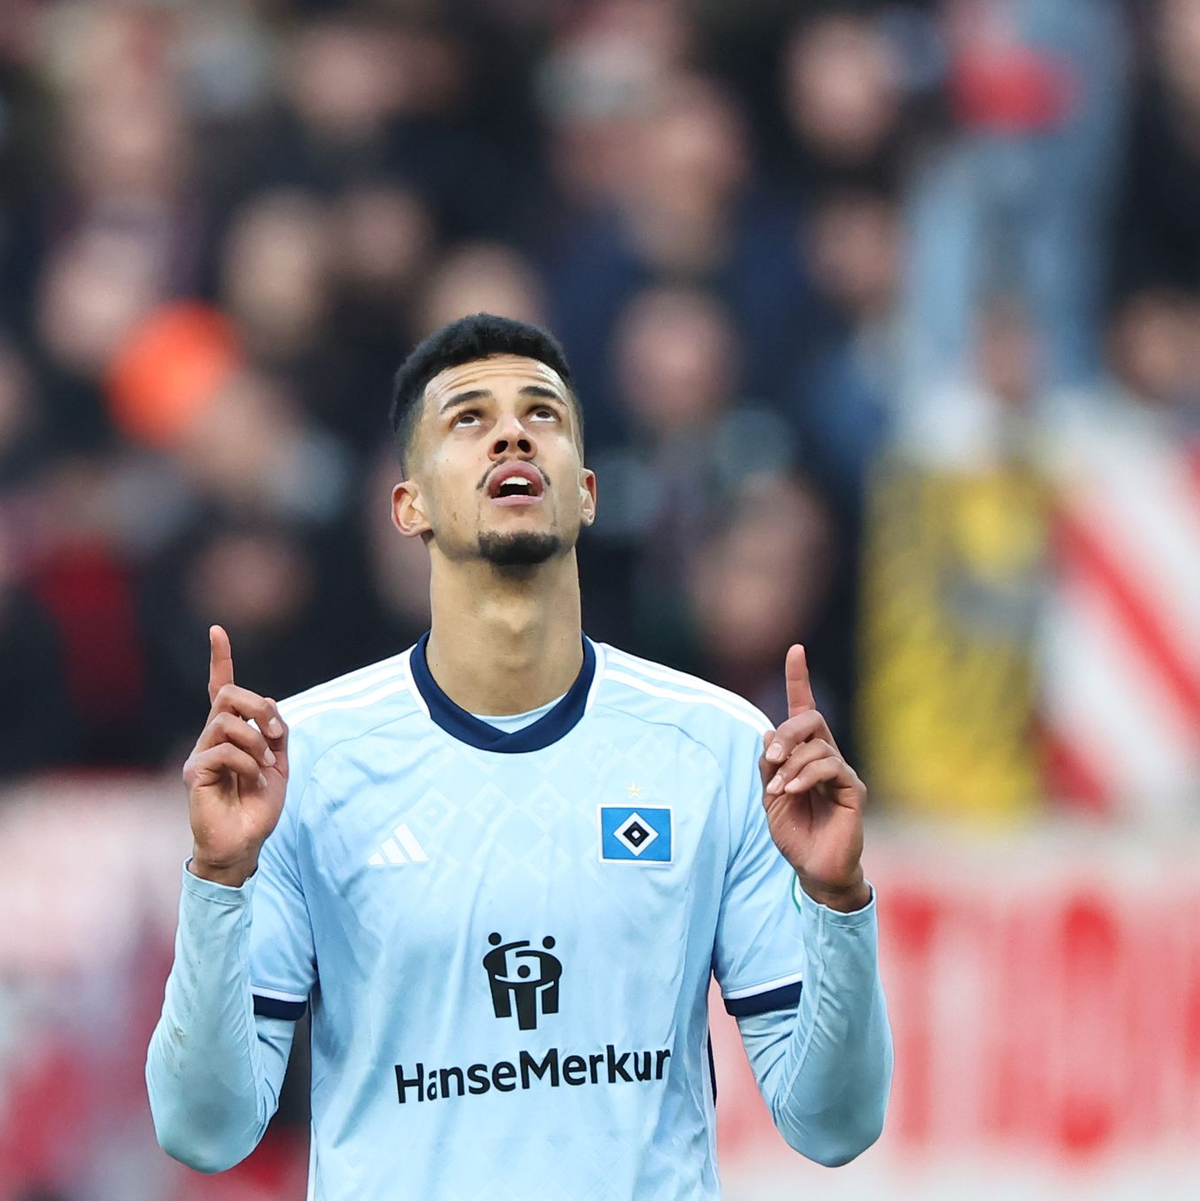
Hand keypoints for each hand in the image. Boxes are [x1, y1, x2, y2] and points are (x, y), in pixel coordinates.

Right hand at [181, 625, 288, 886]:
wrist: (244, 843)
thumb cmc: (258, 805)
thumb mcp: (278, 763)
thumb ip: (277, 733)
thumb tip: (270, 709)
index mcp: (231, 732)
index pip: (219, 687)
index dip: (219, 659)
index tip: (217, 631)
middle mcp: (210, 737)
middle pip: (228, 693)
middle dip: (259, 705)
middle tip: (277, 734)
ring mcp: (199, 753)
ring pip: (227, 720)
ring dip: (257, 739)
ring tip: (266, 765)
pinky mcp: (194, 773)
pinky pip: (224, 750)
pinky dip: (248, 762)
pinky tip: (253, 779)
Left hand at [759, 645, 869, 911]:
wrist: (813, 870)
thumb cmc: (794, 833)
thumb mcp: (771, 796)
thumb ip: (770, 766)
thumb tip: (769, 732)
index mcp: (806, 755)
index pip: (804, 710)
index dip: (799, 679)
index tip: (795, 649)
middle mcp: (827, 757)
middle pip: (812, 720)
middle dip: (788, 732)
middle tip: (771, 756)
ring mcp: (842, 773)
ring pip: (818, 746)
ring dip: (791, 764)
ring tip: (779, 789)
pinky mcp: (853, 791)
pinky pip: (830, 767)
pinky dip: (806, 775)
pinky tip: (793, 790)